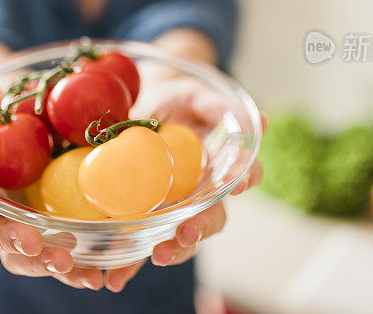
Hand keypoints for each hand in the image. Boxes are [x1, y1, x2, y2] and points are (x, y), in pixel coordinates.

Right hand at [0, 88, 105, 289]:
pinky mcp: (50, 235)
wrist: (51, 113)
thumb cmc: (15, 104)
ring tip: (69, 265)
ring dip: (40, 265)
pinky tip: (94, 276)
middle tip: (34, 243)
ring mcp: (18, 225)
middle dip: (9, 241)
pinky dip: (73, 271)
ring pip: (18, 256)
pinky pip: (55, 259)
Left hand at [131, 74, 267, 267]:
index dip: (245, 180)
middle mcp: (202, 193)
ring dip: (167, 252)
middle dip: (199, 229)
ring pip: (178, 238)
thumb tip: (259, 120)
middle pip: (211, 218)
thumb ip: (221, 107)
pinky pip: (138, 243)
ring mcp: (172, 206)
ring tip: (153, 258)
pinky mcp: (142, 215)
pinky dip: (127, 262)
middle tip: (185, 234)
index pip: (243, 177)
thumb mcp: (197, 96)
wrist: (142, 102)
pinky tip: (113, 277)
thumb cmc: (178, 101)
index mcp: (221, 166)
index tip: (238, 183)